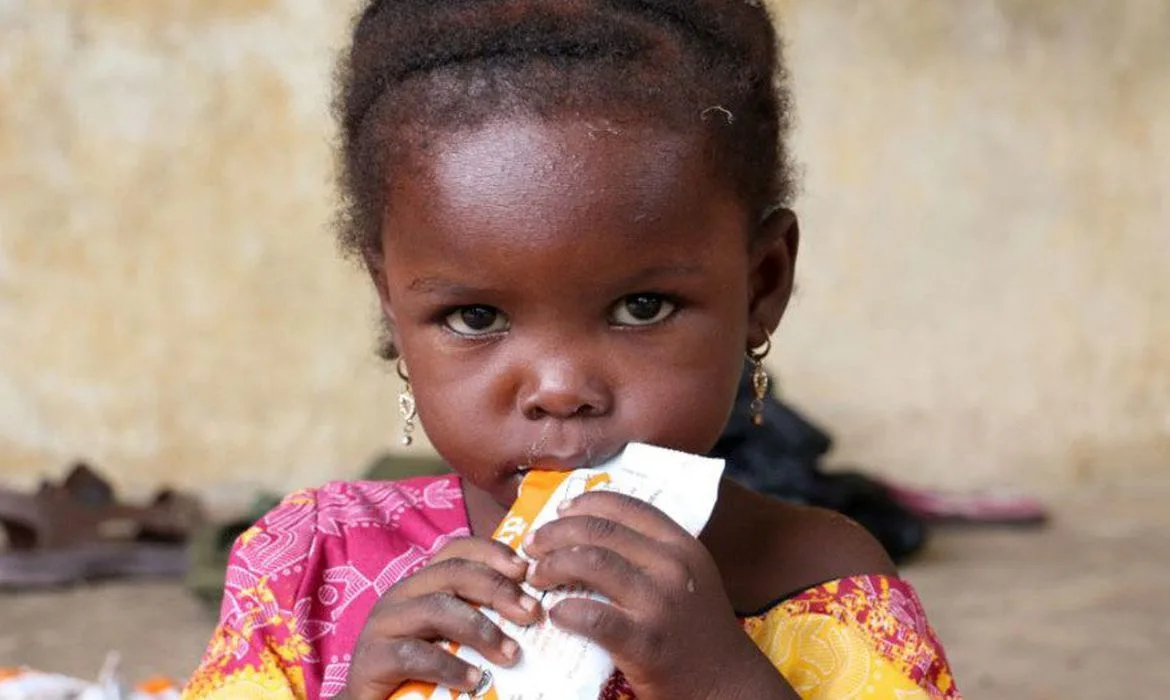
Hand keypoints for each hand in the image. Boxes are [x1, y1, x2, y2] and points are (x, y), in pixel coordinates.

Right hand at [338, 537, 543, 699]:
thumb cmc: (420, 672)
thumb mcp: (452, 639)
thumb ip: (479, 620)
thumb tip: (533, 614)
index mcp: (422, 585)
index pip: (457, 551)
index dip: (492, 552)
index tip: (526, 569)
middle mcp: (401, 595)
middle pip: (453, 574)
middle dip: (498, 589)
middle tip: (532, 613)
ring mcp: (383, 625)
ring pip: (436, 609)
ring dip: (480, 629)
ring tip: (510, 654)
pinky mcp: (371, 659)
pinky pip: (414, 654)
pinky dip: (449, 665)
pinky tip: (473, 680)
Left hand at [523, 492, 797, 699]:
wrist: (728, 685)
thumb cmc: (699, 631)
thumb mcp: (690, 577)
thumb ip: (652, 554)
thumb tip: (594, 533)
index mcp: (681, 545)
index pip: (626, 506)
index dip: (585, 503)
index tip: (559, 512)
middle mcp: (672, 566)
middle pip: (599, 530)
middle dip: (556, 532)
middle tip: (533, 546)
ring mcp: (660, 604)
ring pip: (591, 562)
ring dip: (553, 565)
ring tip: (537, 576)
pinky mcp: (646, 643)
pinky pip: (593, 617)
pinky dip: (565, 611)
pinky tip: (556, 614)